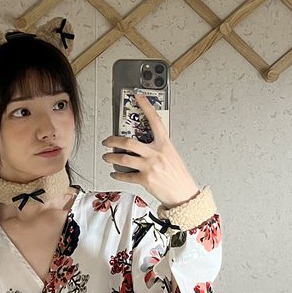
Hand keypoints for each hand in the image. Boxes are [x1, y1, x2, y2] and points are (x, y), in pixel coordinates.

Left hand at [102, 93, 198, 207]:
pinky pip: (126, 175)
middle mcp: (156, 154)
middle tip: (107, 141)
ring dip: (111, 158)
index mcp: (165, 144)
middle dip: (113, 141)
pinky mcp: (145, 180)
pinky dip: (117, 175)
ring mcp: (150, 167)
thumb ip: (159, 147)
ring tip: (107, 157)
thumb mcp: (172, 155)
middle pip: (128, 142)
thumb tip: (143, 143)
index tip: (138, 97)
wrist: (184, 195)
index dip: (146, 107)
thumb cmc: (179, 176)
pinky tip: (114, 173)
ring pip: (123, 159)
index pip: (155, 121)